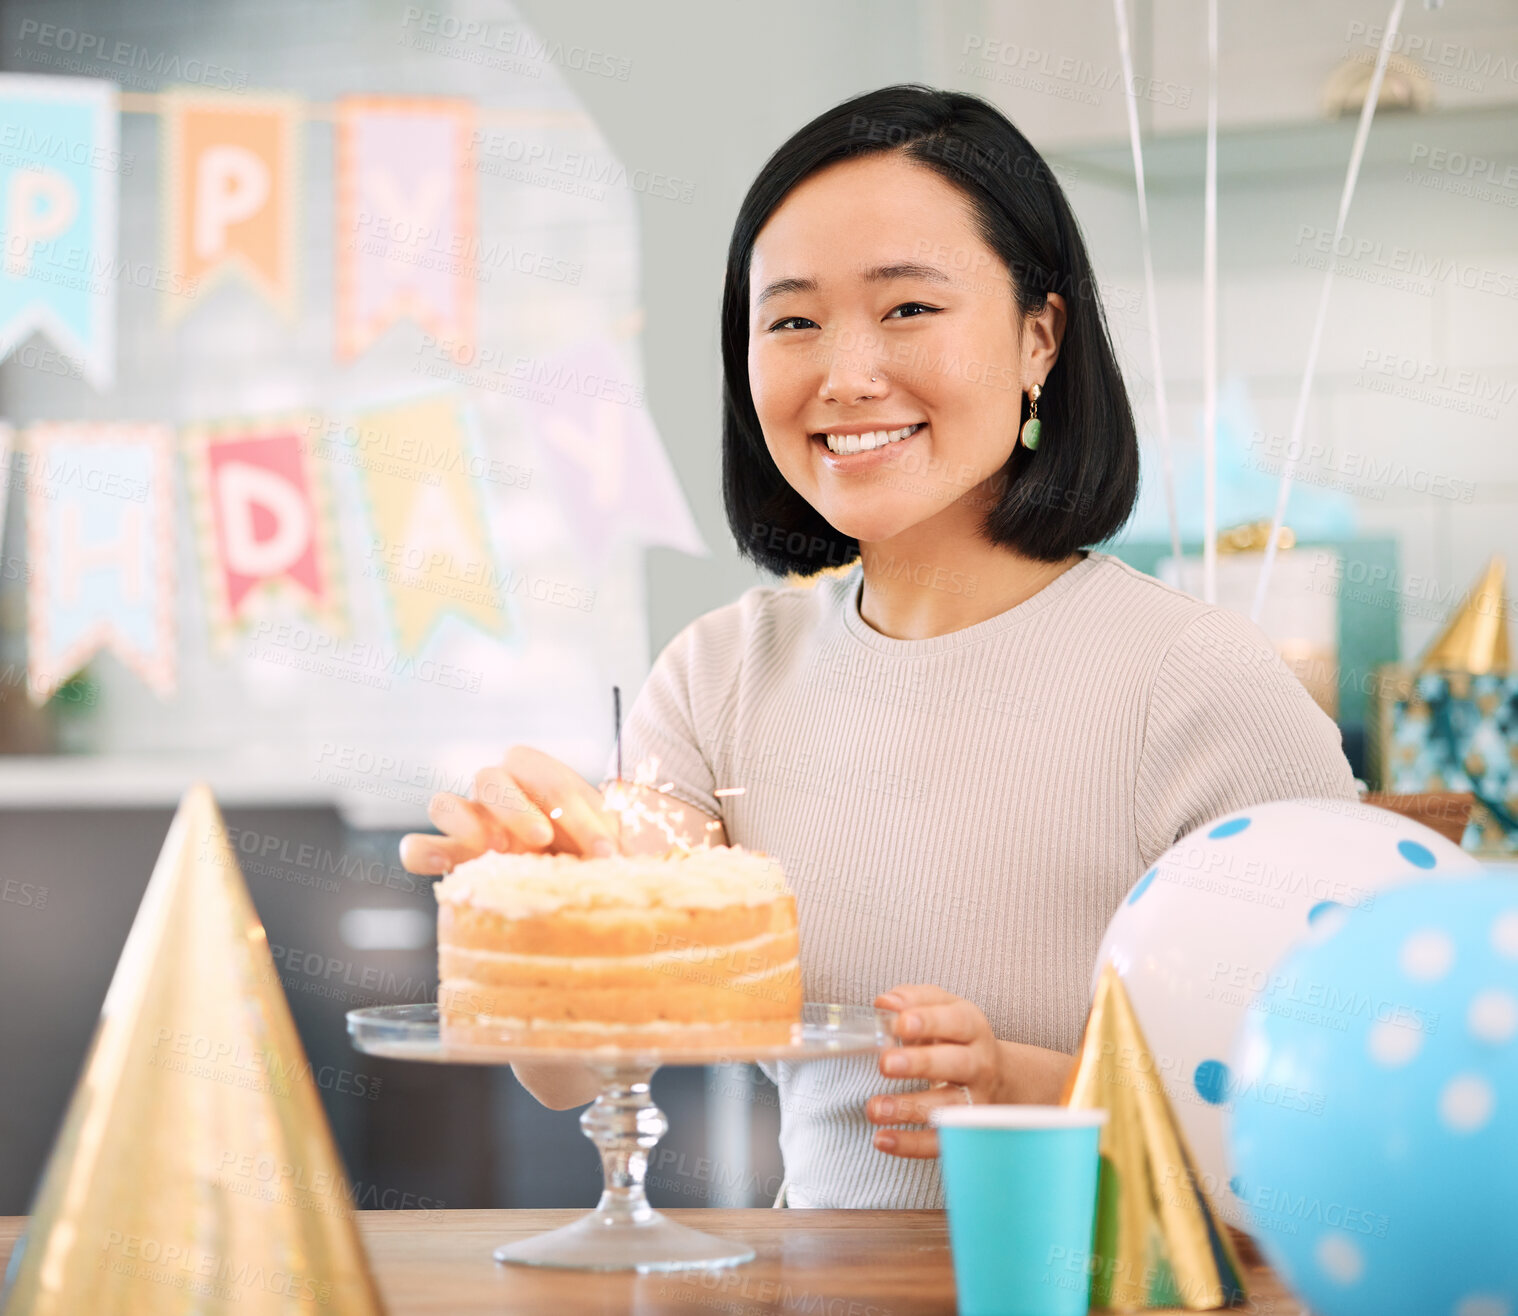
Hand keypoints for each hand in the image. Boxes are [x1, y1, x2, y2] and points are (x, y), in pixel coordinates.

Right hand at [399, 745, 620, 874]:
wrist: (576, 875)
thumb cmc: (592, 852)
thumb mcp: (608, 840)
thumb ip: (606, 840)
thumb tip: (611, 857)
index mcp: (537, 776)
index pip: (545, 777)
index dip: (576, 811)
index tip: (604, 850)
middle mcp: (496, 792)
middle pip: (489, 779)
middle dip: (516, 809)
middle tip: (543, 840)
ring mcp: (466, 822)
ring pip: (443, 804)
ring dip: (465, 824)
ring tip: (495, 850)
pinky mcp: (448, 856)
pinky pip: (416, 846)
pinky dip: (421, 852)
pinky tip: (442, 864)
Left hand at [866, 984, 1006, 1159]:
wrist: (998, 1076)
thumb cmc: (957, 1036)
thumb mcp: (942, 1007)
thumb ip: (913, 999)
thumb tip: (885, 1003)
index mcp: (972, 1027)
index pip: (955, 1022)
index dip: (928, 1022)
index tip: (898, 1024)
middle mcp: (979, 1064)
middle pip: (956, 1064)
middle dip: (920, 1063)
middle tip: (885, 1064)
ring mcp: (975, 1100)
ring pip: (948, 1107)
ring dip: (909, 1108)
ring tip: (875, 1108)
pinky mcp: (964, 1130)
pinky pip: (940, 1142)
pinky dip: (910, 1144)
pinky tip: (882, 1139)